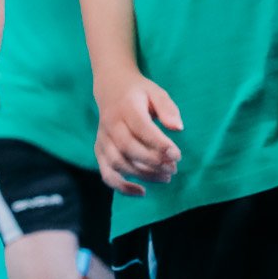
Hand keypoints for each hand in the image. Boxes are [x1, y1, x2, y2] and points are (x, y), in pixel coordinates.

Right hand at [94, 77, 182, 195]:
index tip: (177, 155)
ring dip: (143, 174)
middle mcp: (111, 124)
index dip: (159, 144)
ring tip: (166, 177)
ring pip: (119, 163)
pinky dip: (122, 187)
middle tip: (174, 168)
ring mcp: (103, 139)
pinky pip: (107, 173)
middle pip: (129, 148)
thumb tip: (177, 128)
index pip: (141, 128)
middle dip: (153, 162)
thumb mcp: (156, 92)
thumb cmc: (139, 92)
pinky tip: (142, 191)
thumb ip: (167, 108)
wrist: (111, 87)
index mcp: (126, 107)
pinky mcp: (100, 151)